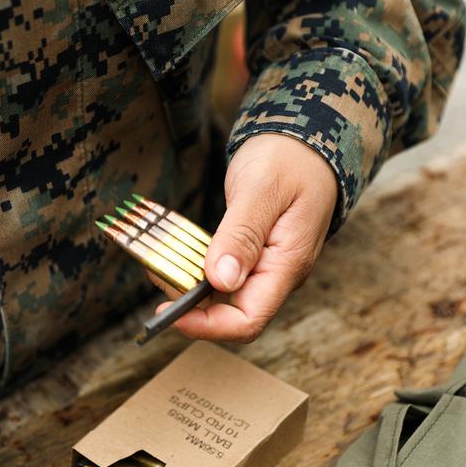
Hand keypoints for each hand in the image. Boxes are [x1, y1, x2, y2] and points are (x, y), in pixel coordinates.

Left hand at [150, 133, 337, 341]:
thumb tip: (221, 281)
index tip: (171, 311)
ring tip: (160, 262)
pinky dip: (196, 269)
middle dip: (190, 305)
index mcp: (287, 265)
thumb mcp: (262, 190)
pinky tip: (177, 254)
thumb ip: (242, 235)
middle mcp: (277, 274)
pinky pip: (222, 275)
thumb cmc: (290, 160)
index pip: (248, 321)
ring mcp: (266, 266)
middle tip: (158, 274)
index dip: (207, 326)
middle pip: (230, 314)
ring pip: (222, 296)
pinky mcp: (253, 255)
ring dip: (188, 286)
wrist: (307, 140)